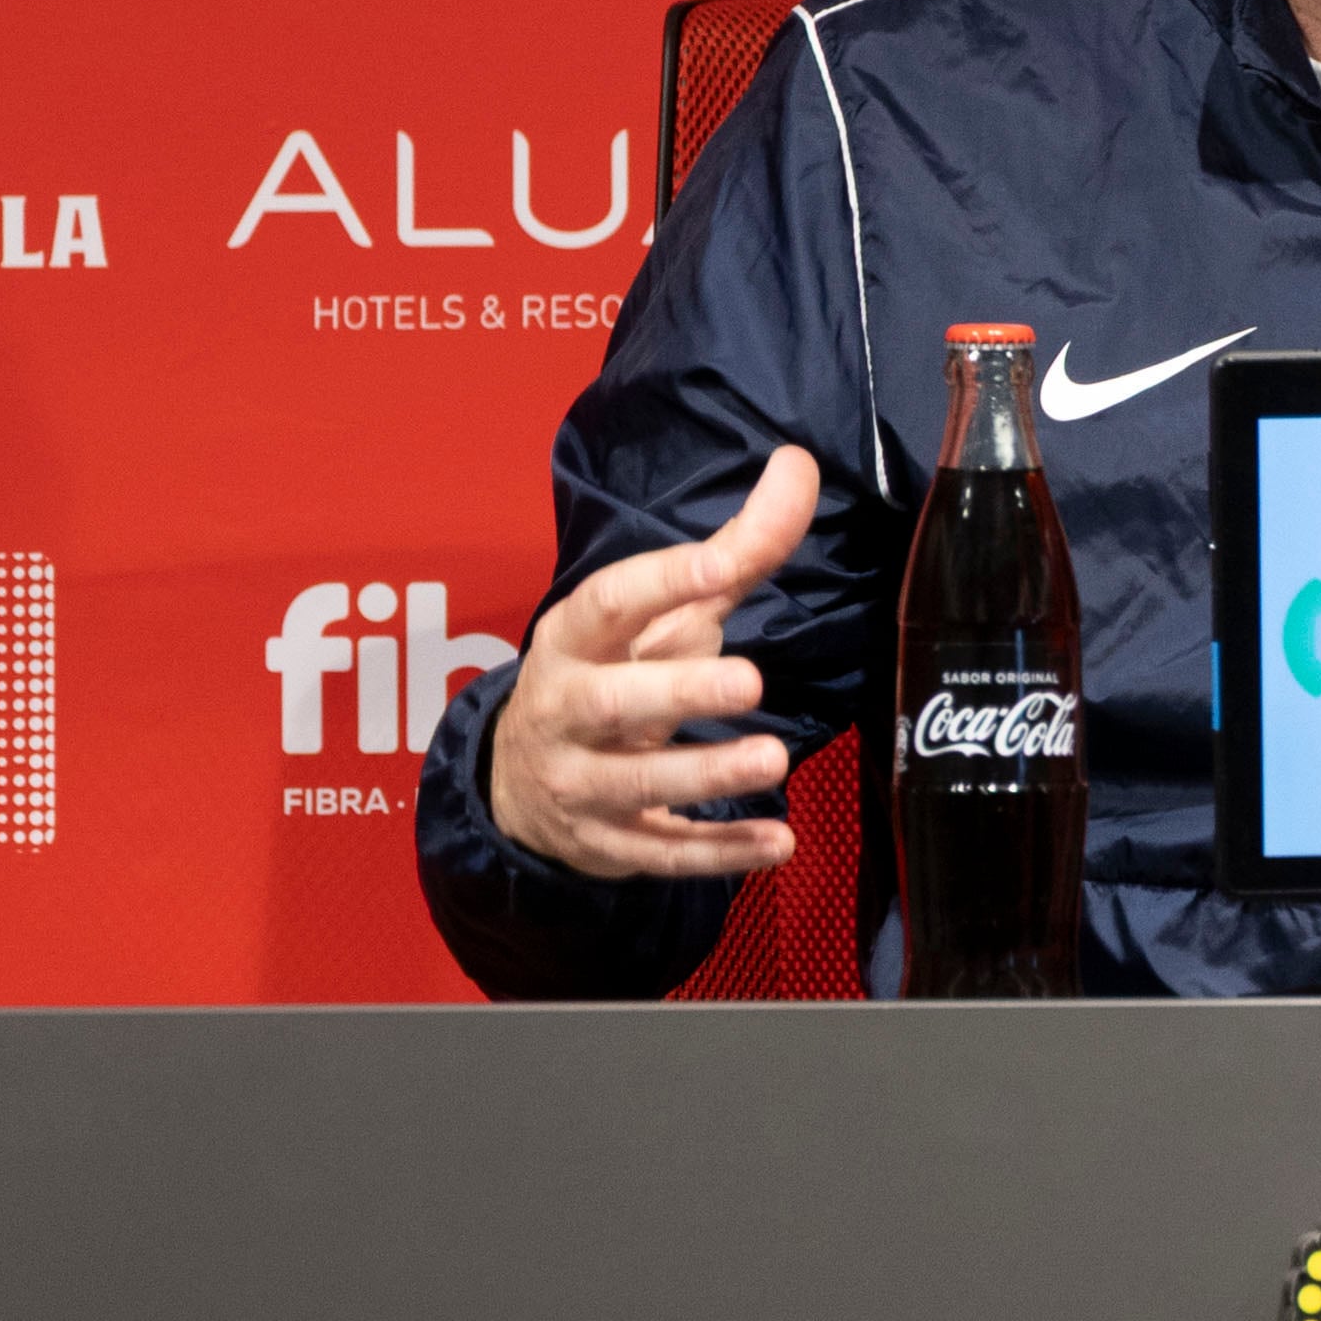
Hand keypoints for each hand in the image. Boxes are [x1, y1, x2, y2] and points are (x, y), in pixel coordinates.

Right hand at [488, 445, 816, 879]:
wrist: (521, 780)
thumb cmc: (612, 672)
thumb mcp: (660, 614)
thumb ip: (734, 550)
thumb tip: (799, 466)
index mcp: (577, 640)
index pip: (611, 603)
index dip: (660, 582)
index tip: (718, 565)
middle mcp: (568, 710)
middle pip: (618, 702)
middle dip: (680, 692)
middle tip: (750, 682)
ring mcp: (581, 783)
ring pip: (640, 786)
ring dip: (707, 776)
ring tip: (773, 760)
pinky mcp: (607, 843)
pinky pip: (663, 853)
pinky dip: (720, 854)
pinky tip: (777, 845)